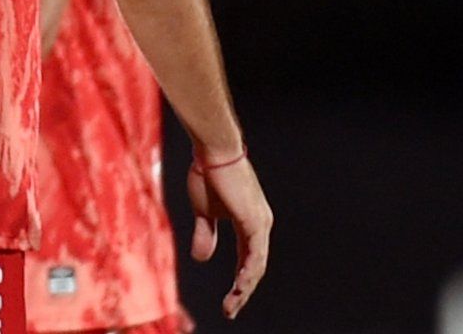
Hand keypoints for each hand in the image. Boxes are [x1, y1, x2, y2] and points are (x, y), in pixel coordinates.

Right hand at [186, 154, 272, 318]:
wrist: (213, 152)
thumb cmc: (208, 175)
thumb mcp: (203, 212)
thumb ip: (206, 235)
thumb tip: (202, 258)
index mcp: (250, 225)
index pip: (247, 261)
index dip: (238, 282)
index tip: (228, 301)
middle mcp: (260, 226)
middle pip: (255, 267)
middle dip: (242, 292)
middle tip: (229, 310)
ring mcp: (260, 224)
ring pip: (256, 265)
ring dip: (245, 287)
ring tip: (232, 304)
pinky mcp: (255, 221)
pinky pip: (255, 254)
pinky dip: (248, 272)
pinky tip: (241, 286)